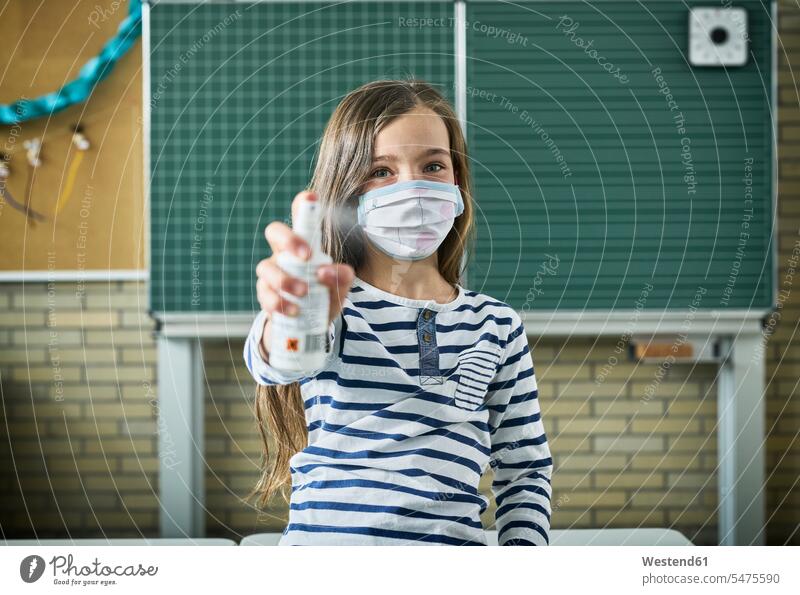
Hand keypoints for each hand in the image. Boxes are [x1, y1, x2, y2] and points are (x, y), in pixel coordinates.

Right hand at [255, 190, 354, 358]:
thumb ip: (342, 276)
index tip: (312, 197)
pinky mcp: (265, 294)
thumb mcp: (340, 286)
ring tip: (304, 293)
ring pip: (265, 266)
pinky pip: (265, 294)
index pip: (301, 217)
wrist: (309, 324)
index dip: (304, 203)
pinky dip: (279, 303)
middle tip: (306, 257)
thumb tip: (326, 271)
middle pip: (274, 232)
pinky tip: (293, 310)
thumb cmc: (325, 295)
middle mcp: (283, 253)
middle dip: (289, 240)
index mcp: (304, 243)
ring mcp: (271, 272)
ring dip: (285, 279)